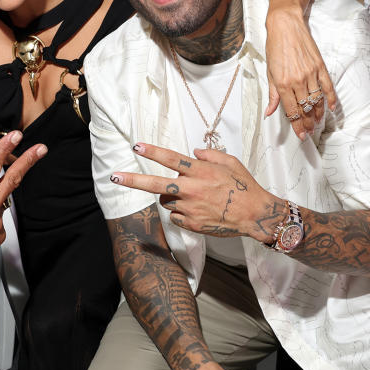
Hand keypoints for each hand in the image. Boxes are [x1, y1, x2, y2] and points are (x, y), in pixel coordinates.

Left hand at [109, 143, 282, 242]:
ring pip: (167, 200)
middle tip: (114, 176)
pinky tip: (198, 210)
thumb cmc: (244, 186)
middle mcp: (192, 189)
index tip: (136, 146)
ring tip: (194, 197)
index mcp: (201, 171)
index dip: (152, 151)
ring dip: (172, 197)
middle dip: (132, 180)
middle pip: (156, 184)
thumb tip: (194, 152)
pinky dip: (181, 212)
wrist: (255, 214)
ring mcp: (190, 208)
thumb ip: (210, 156)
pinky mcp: (191, 223)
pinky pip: (176, 216)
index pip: (171, 159)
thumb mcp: (231, 163)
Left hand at [263, 6, 337, 138]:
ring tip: (317, 124)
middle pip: (305, 109)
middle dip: (307, 124)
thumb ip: (272, 94)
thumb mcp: (269, 72)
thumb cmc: (275, 47)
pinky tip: (332, 108)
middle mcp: (298, 81)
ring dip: (318, 114)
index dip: (297, 125)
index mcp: (283, 84)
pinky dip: (331, 98)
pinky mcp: (320, 67)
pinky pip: (327, 87)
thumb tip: (270, 112)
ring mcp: (311, 74)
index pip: (292, 111)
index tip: (301, 135)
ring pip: (316, 101)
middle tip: (309, 133)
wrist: (285, 26)